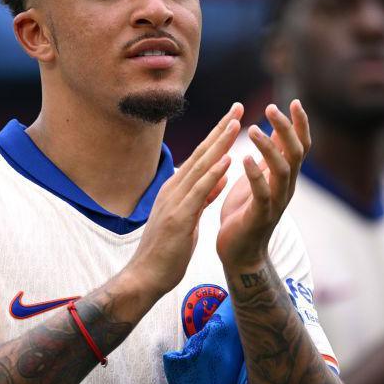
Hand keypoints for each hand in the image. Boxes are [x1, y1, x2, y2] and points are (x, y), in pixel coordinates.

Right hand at [122, 103, 242, 296]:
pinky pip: (199, 192)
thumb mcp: (188, 219)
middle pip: (201, 153)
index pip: (200, 156)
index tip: (234, 117)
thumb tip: (220, 179)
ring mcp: (174, 202)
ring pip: (200, 166)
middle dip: (221, 129)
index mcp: (176, 189)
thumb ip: (202, 197)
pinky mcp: (178, 217)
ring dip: (219, 144)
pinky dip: (213, 174)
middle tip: (238, 107)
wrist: (145, 277)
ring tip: (236, 123)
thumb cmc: (166, 251)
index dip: (218, 135)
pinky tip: (227, 160)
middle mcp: (173, 189)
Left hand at [217, 100, 311, 269]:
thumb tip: (281, 130)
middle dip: (286, 129)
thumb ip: (271, 158)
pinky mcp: (260, 216)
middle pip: (295, 153)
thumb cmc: (246, 213)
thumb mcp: (260, 179)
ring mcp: (275, 203)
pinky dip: (254, 174)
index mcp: (285, 178)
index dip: (300, 125)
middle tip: (272, 108)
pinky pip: (262, 193)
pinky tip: (243, 158)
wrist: (240, 253)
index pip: (300, 146)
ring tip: (253, 130)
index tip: (294, 101)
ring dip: (269, 148)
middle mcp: (286, 188)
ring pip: (282, 170)